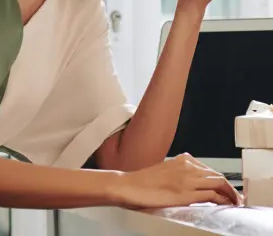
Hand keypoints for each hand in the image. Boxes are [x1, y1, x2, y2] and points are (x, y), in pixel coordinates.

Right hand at [114, 153, 241, 208]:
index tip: (225, 189)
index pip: (209, 169)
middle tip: (234, 198)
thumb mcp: (165, 171)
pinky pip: (212, 195)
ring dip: (230, 194)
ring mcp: (187, 179)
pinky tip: (225, 205)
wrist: (130, 186)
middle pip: (217, 175)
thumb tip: (190, 183)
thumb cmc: (144, 182)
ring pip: (219, 183)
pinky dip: (223, 199)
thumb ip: (179, 173)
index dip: (220, 180)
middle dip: (229, 187)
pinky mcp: (186, 193)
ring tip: (234, 203)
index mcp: (182, 159)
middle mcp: (187, 166)